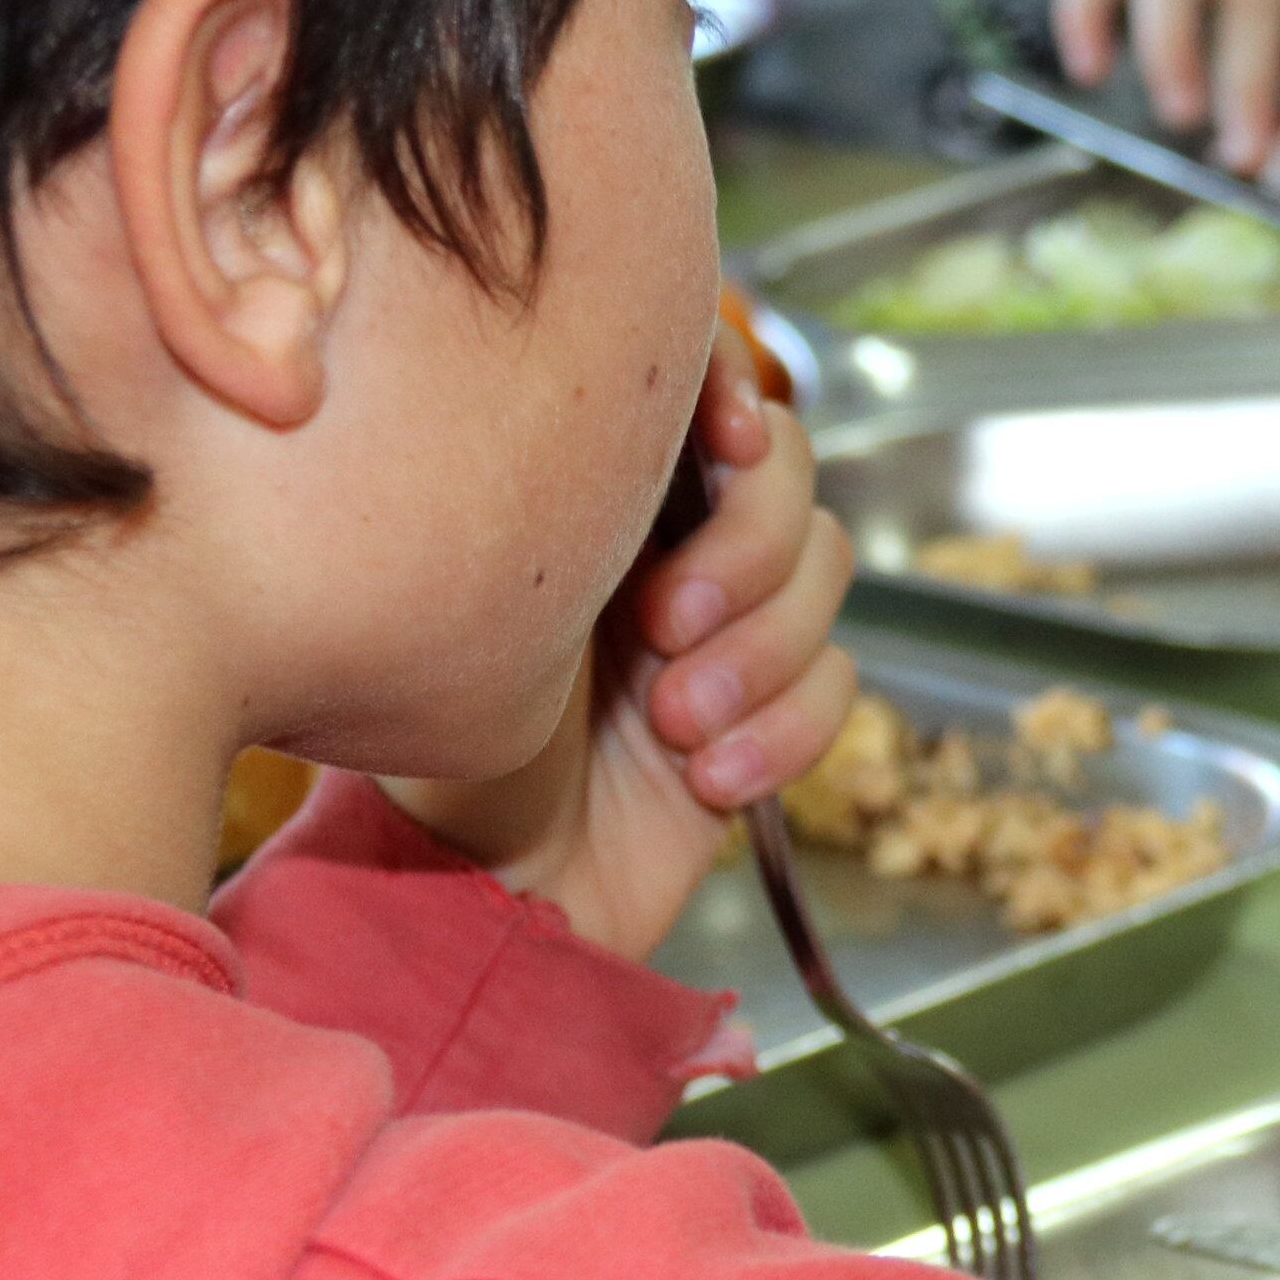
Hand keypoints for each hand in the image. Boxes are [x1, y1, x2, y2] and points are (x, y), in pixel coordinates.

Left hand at [376, 320, 856, 960]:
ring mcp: (724, 625)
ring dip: (763, 652)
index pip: (701, 379)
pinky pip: (838, 684)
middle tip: (662, 624)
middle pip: (787, 470)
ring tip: (674, 725)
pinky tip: (707, 779)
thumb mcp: (479, 609)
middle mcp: (664, 537)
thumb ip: (547, 500)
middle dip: (749, 547)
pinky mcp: (765, 714)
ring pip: (826, 571)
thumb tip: (626, 408)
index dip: (735, 388)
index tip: (725, 440)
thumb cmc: (441, 758)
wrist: (481, 901)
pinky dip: (784, 732)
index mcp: (590, 485)